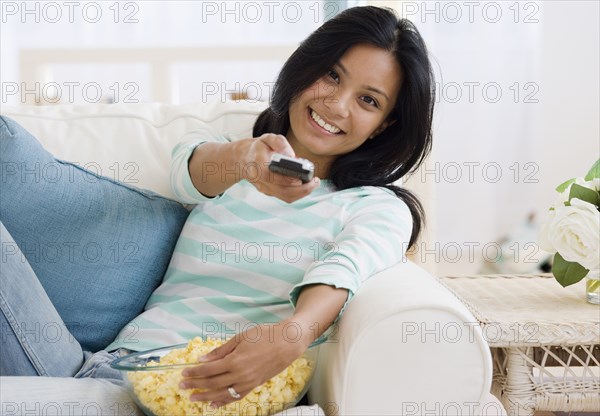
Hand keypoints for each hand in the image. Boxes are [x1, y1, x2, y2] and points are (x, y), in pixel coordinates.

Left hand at [179, 322, 309, 407]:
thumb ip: (222, 350)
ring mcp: (248, 382)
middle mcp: (240, 375)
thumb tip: (204, 358)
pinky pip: (236, 397)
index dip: (194, 373)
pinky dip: (223, 402)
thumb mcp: (241, 337)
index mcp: (235, 360)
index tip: (184, 374)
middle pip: (212, 383)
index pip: (209, 370)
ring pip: (222, 394)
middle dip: (196, 385)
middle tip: (182, 387)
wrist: (288, 343)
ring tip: (193, 398)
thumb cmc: (265, 335)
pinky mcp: (254, 385)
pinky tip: (213, 404)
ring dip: (206, 397)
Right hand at [242, 133, 319, 202]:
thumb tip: (292, 156)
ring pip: (285, 196)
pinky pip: (285, 197)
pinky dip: (298, 193)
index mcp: (257, 164)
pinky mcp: (270, 192)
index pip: (270, 175)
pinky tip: (306, 186)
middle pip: (281, 190)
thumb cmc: (259, 148)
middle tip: (314, 181)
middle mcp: (259, 179)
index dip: (285, 179)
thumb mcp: (268, 138)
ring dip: (302, 192)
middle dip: (301, 188)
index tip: (299, 177)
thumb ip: (280, 143)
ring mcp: (264, 188)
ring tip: (313, 183)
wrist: (245, 159)